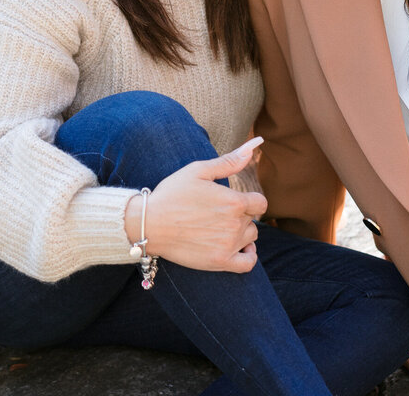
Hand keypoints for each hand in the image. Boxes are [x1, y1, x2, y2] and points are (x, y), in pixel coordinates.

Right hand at [126, 137, 268, 273]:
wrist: (149, 224)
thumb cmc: (172, 194)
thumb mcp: (198, 171)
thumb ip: (229, 161)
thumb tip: (254, 145)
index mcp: (233, 201)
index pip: (260, 203)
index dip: (248, 201)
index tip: (231, 202)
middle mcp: (235, 224)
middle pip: (252, 221)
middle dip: (239, 216)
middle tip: (215, 214)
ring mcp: (229, 245)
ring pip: (250, 238)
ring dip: (240, 234)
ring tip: (218, 229)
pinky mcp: (220, 262)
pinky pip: (248, 263)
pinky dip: (247, 256)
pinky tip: (237, 249)